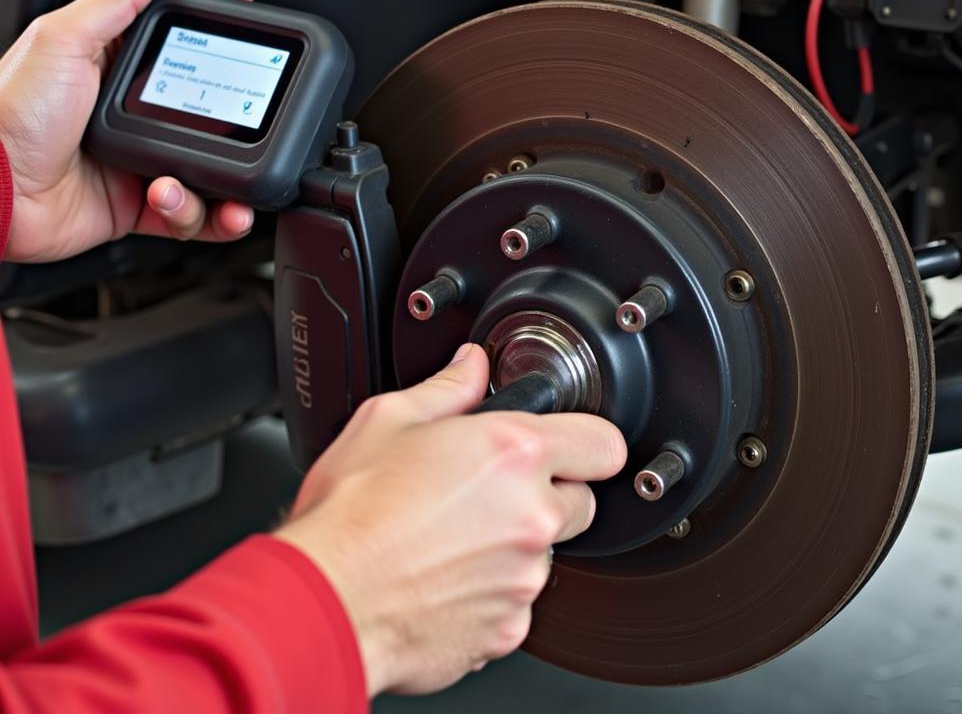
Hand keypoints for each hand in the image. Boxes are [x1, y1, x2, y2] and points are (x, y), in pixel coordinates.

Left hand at [0, 0, 256, 262]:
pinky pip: (189, 212)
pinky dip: (199, 215)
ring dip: (219, 180)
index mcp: (111, 60)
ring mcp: (139, 156)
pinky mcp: (138, 202)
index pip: (173, 25)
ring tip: (187, 181)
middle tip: (252, 117)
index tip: (245, 0)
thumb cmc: (7, 116)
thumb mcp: (60, 43)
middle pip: (206, 100)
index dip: (212, 8)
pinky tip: (182, 203)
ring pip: (208, 164)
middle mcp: (130, 108)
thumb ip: (111, 3)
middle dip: (235, 113)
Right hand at [275, 344, 626, 696]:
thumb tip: (472, 364)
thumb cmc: (351, 512)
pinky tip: (442, 574)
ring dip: (514, 545)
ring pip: (543, 555)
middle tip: (489, 491)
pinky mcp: (506, 629)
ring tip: (450, 536)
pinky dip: (489, 591)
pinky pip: (514, 602)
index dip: (588, 440)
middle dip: (547, 493)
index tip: (570, 446)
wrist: (325, 598)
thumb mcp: (390, 418)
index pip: (604, 443)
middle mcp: (532, 516)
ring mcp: (523, 579)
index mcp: (513, 453)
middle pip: (581, 502)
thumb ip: (449, 386)